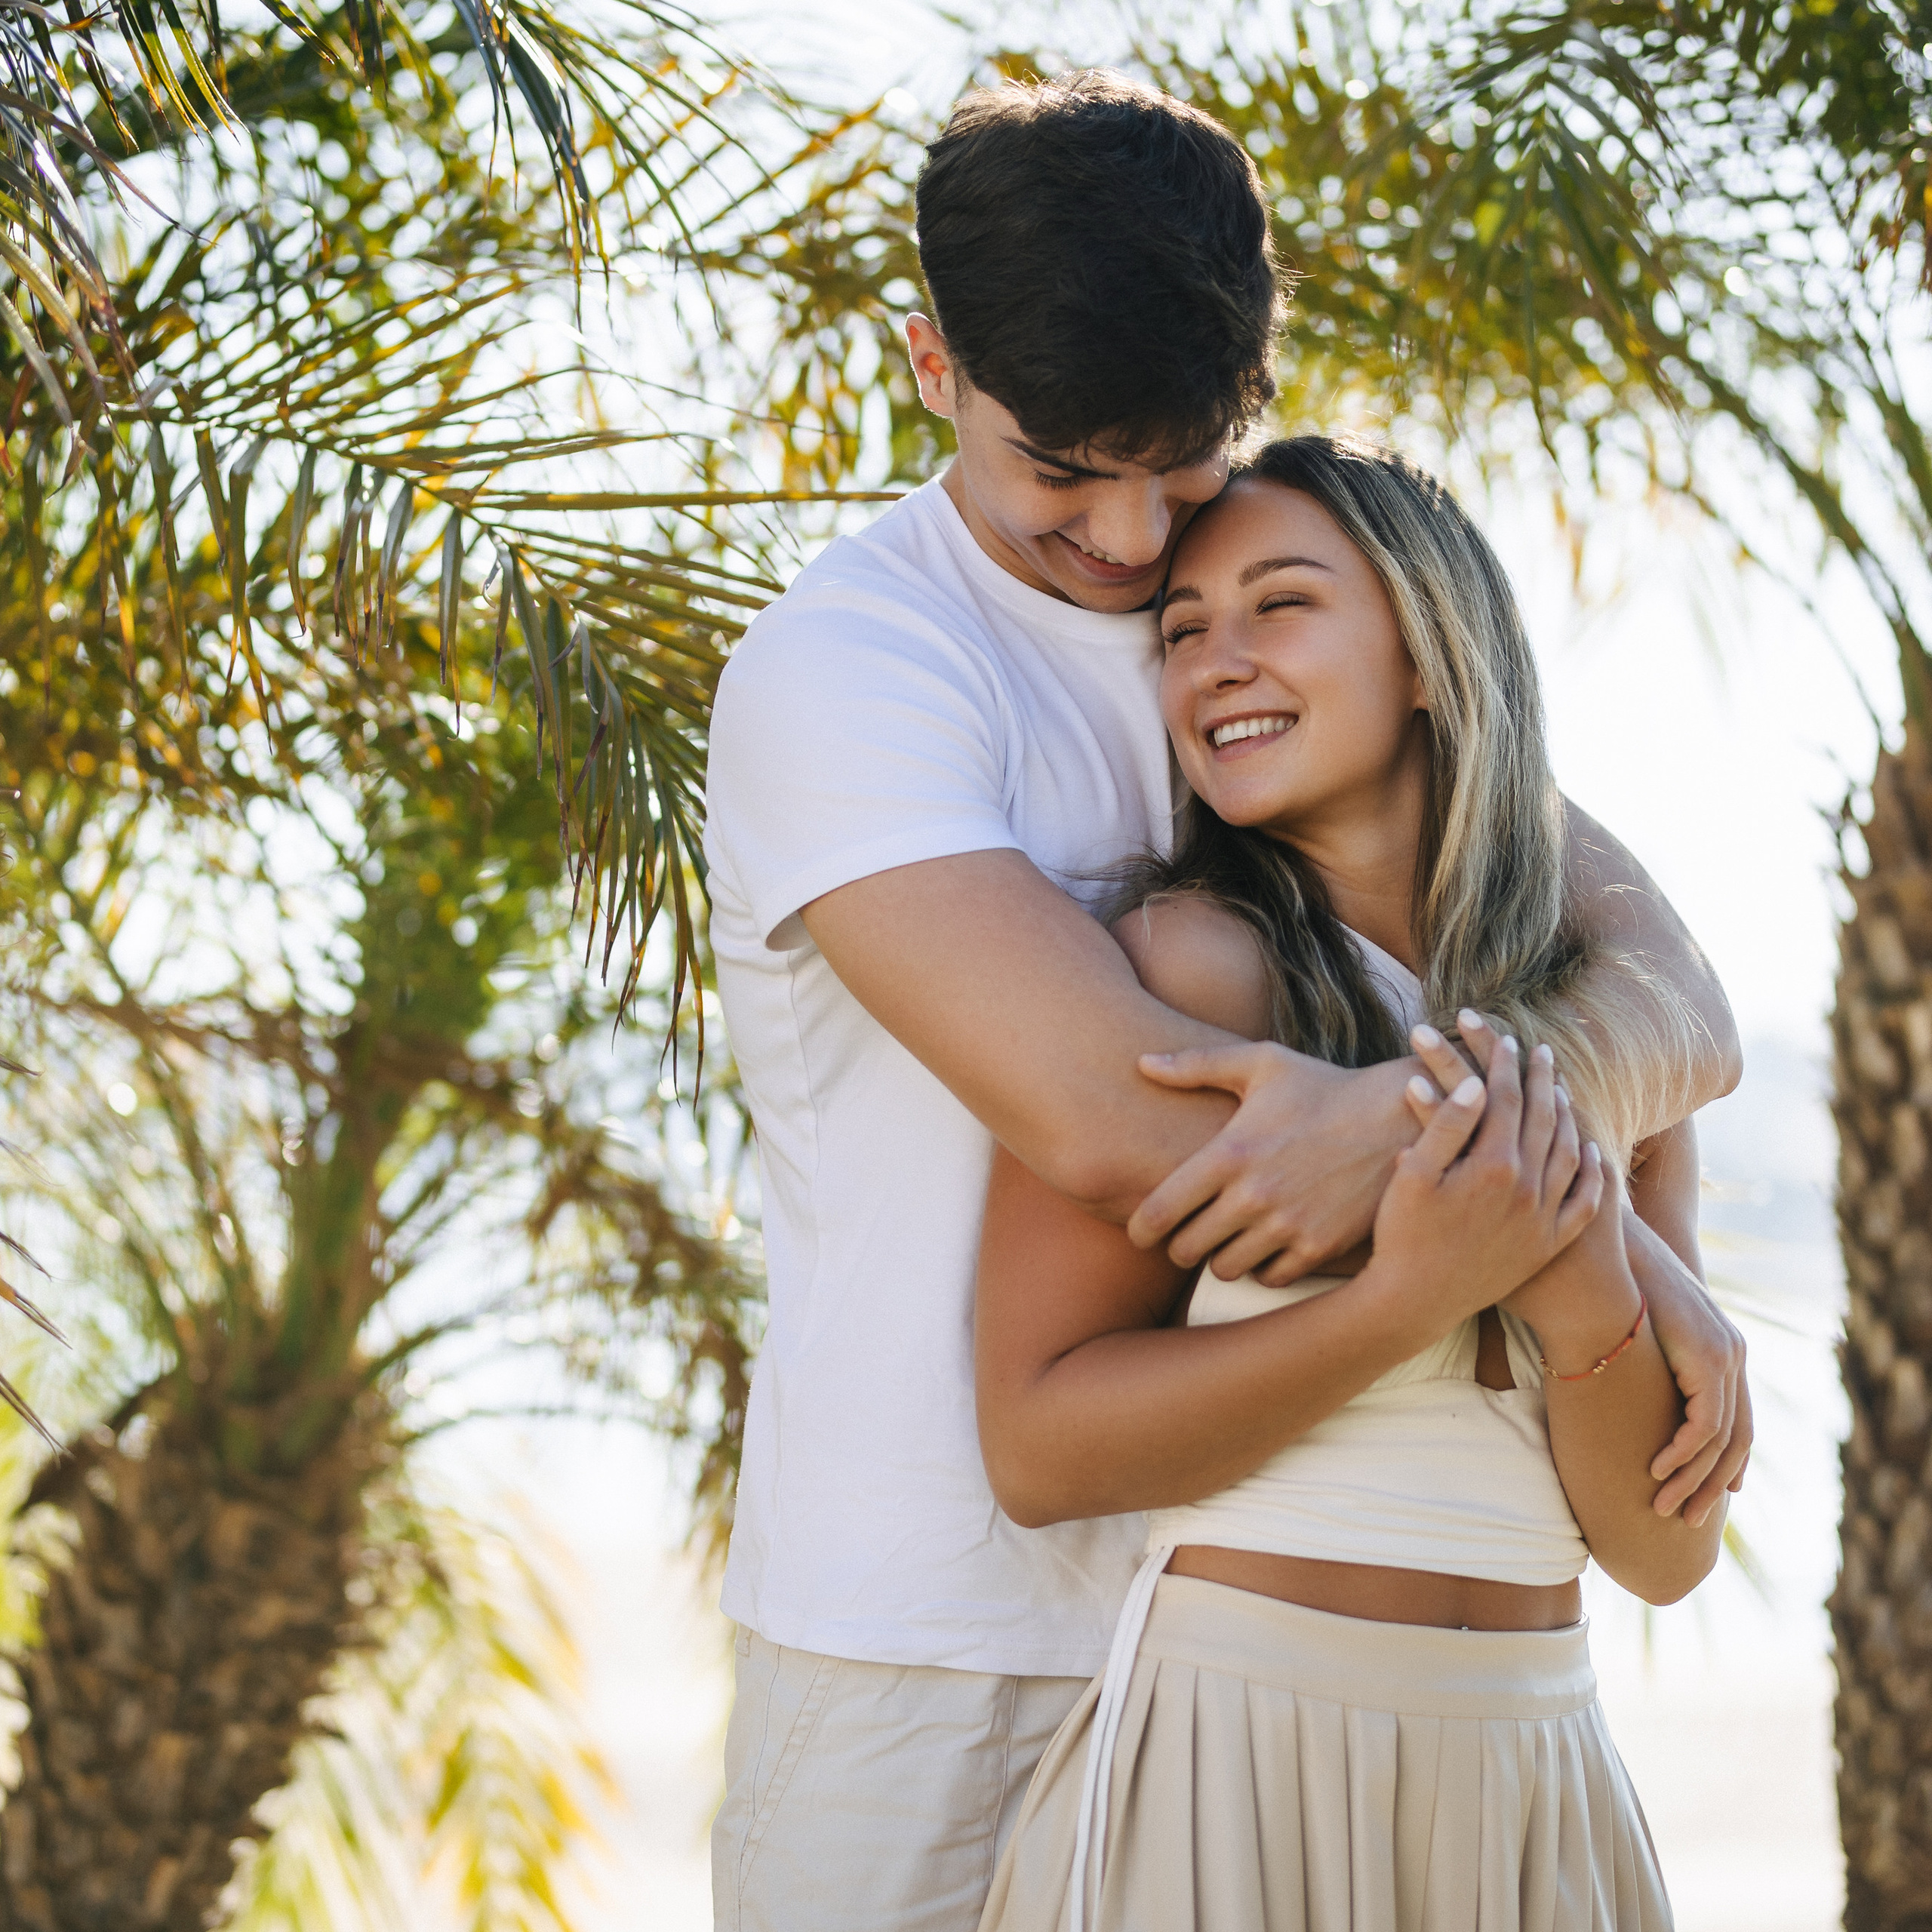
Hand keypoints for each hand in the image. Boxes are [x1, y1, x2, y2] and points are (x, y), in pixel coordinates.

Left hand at [1127, 1045, 1419, 1283]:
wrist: (1398, 1117)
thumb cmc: (1322, 1087)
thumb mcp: (1261, 1063)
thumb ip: (1196, 1065)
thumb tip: (1141, 1063)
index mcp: (1230, 1153)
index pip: (1160, 1211)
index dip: (1140, 1229)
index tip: (1140, 1232)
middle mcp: (1254, 1195)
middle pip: (1186, 1249)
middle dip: (1179, 1244)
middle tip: (1186, 1232)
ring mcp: (1289, 1225)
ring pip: (1225, 1269)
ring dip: (1219, 1256)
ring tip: (1227, 1237)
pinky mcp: (1320, 1247)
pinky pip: (1269, 1278)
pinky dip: (1261, 1267)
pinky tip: (1265, 1244)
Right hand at [1371, 1034, 1602, 1330]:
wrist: (1415, 1303)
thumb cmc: (1402, 1236)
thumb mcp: (1412, 1176)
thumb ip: (1445, 1127)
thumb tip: (1474, 1084)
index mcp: (1492, 1167)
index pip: (1506, 1100)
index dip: (1504, 1065)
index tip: (1504, 1037)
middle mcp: (1527, 1190)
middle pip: (1543, 1119)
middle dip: (1542, 1080)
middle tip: (1542, 1051)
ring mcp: (1543, 1219)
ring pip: (1568, 1154)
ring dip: (1566, 1117)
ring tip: (1561, 1091)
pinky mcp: (1548, 1245)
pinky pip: (1582, 1202)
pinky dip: (1590, 1173)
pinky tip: (1589, 1151)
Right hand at [1627, 1213, 1751, 1523]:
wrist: (1616, 1249)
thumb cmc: (1615, 1285)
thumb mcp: (1641, 1330)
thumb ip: (1650, 1361)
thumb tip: (1625, 1389)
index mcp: (1722, 1350)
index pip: (1736, 1422)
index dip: (1726, 1464)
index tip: (1708, 1496)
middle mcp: (1734, 1355)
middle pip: (1738, 1439)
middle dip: (1712, 1484)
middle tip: (1686, 1518)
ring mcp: (1726, 1356)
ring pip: (1722, 1440)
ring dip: (1694, 1480)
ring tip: (1665, 1506)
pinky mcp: (1709, 1359)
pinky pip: (1705, 1424)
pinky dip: (1682, 1454)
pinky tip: (1656, 1471)